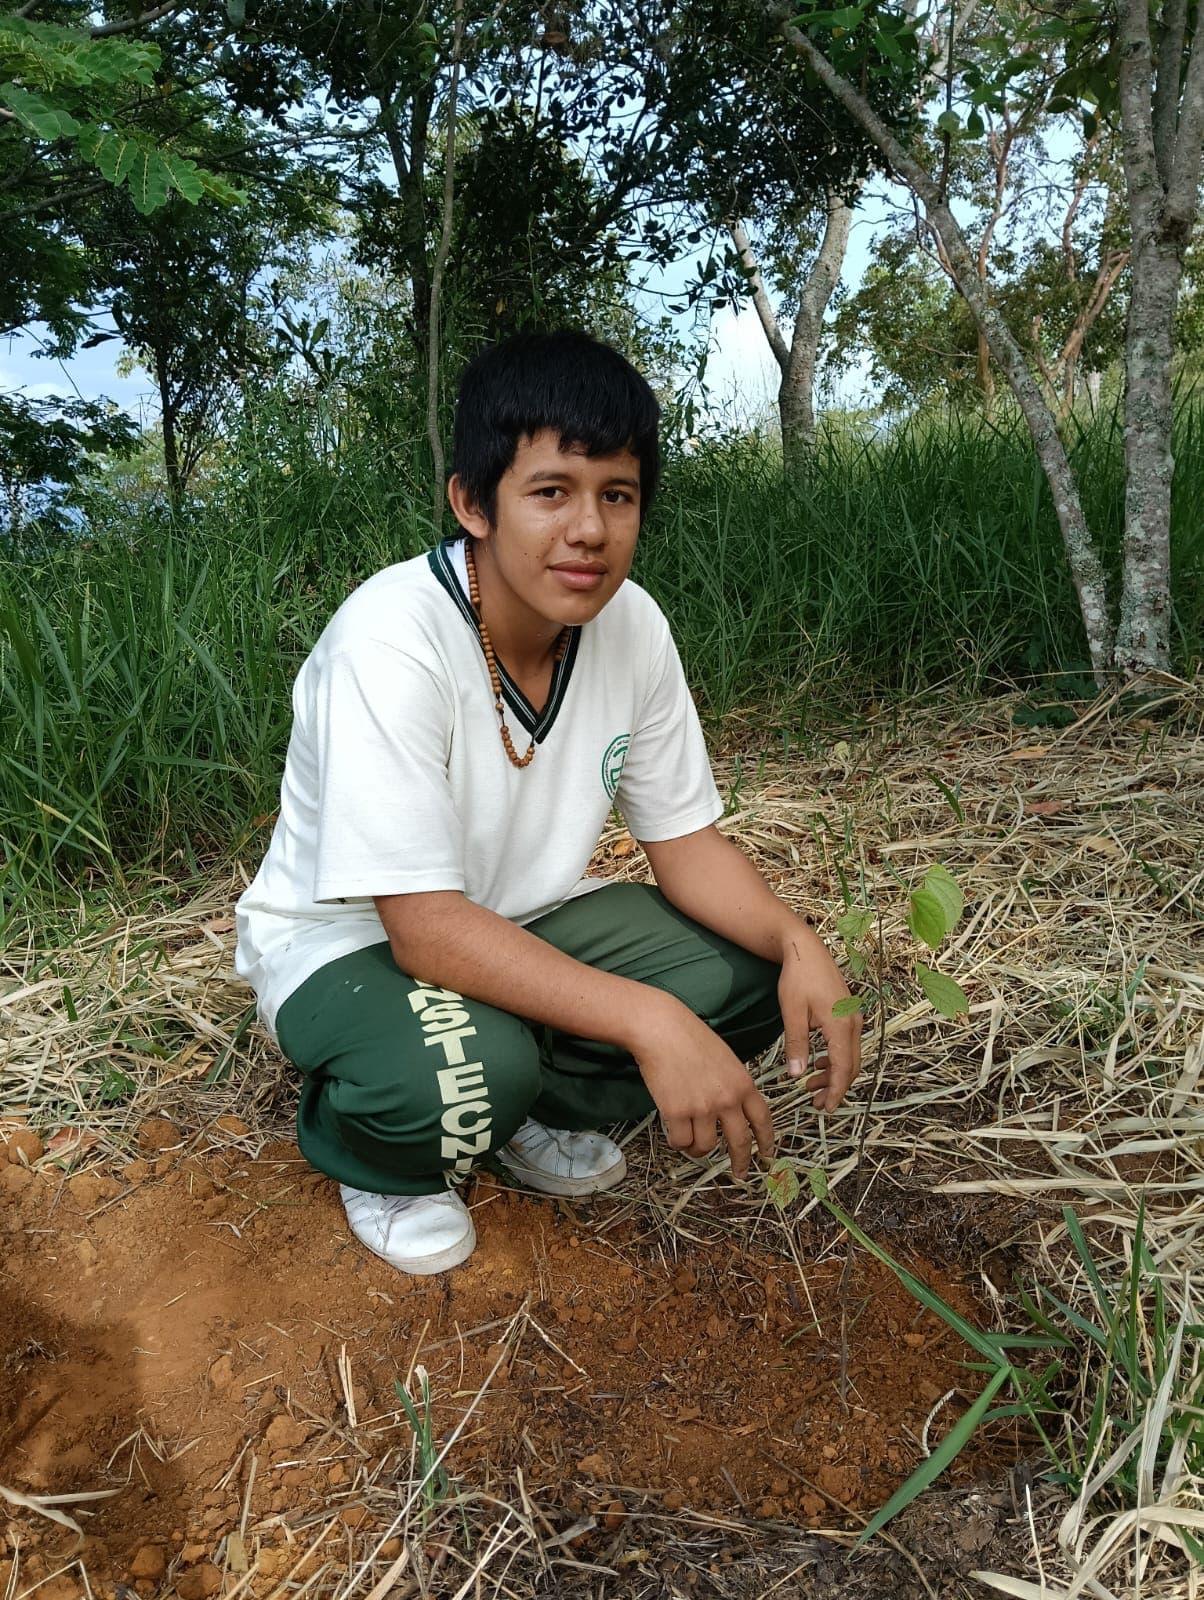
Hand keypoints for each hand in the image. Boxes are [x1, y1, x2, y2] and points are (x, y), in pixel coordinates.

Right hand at [628, 993, 773, 1179]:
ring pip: (706, 1147)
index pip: (763, 1119)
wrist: (660, 1029)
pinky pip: (681, 1142)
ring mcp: (703, 1108)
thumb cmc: (688, 1037)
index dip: (766, 1141)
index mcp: (743, 1083)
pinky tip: (674, 1131)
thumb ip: (732, 1084)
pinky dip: (678, 1142)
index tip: (768, 1155)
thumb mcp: (725, 1058)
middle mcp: (727, 1099)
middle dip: (741, 1163)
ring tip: (690, 1138)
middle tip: (739, 1174)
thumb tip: (732, 1109)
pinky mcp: (678, 1113)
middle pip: (740, 1142)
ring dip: (698, 1148)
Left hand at [778, 921, 861, 1110]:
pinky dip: (835, 1058)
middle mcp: (853, 1023)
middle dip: (835, 1087)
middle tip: (816, 1103)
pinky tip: (817, 1063)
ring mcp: (854, 1018)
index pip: (843, 1067)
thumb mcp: (792, 1013)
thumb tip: (796, 1075)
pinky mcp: (849, 1014)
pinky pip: (847, 1044)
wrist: (806, 949)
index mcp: (841, 1024)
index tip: (825, 1107)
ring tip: (810, 1086)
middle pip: (851, 1065)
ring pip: (850, 1056)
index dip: (835, 1090)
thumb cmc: (797, 978)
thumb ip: (796, 1045)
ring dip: (833, 1074)